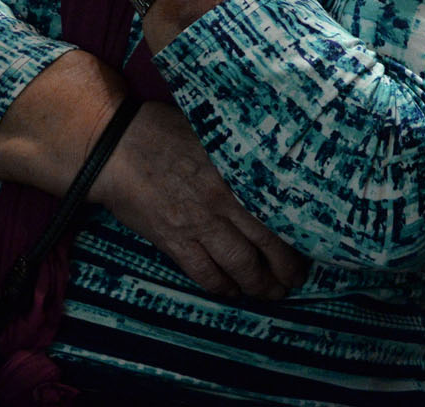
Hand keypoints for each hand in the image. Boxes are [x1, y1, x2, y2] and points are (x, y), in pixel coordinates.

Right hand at [91, 102, 308, 299]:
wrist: (115, 148)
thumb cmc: (165, 131)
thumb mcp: (214, 132)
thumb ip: (240, 152)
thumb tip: (271, 157)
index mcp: (238, 172)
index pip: (279, 210)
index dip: (296, 233)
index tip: (309, 244)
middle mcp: (224, 202)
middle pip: (266, 245)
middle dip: (284, 269)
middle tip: (295, 280)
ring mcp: (198, 224)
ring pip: (239, 266)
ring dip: (258, 285)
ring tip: (271, 293)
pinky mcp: (173, 241)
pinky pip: (204, 274)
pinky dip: (221, 287)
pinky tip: (231, 291)